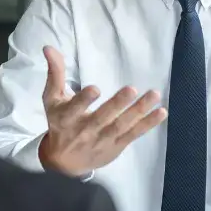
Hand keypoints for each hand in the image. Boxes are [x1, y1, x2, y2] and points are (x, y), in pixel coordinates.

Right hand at [38, 46, 166, 176]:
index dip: (84, 100)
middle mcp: (85, 130)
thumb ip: (55, 73)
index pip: (74, 108)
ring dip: (138, 111)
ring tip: (153, 95)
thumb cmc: (59, 123)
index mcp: (66, 117)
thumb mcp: (52, 99)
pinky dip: (147, 124)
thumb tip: (49, 47)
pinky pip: (133, 134)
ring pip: (122, 125)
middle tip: (131, 89)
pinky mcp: (116, 146)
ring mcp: (102, 140)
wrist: (64, 163)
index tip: (95, 89)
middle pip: (102, 118)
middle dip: (117, 104)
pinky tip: (161, 112)